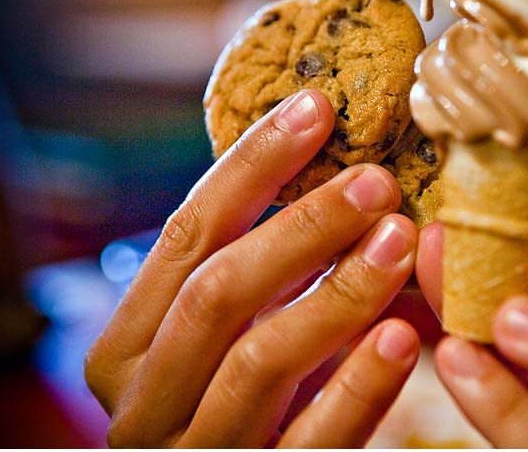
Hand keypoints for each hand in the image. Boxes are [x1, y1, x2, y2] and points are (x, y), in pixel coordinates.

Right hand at [85, 90, 419, 446]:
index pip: (185, 236)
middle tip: (376, 182)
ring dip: (339, 291)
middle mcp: (142, 401)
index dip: (251, 166)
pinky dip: (357, 386)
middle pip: (217, 292)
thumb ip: (254, 276)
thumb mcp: (225, 338)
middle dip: (301, 226)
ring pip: (260, 359)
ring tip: (401, 239)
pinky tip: (400, 336)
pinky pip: (309, 441)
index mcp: (126, 347)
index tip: (317, 108)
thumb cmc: (236, 408)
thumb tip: (333, 170)